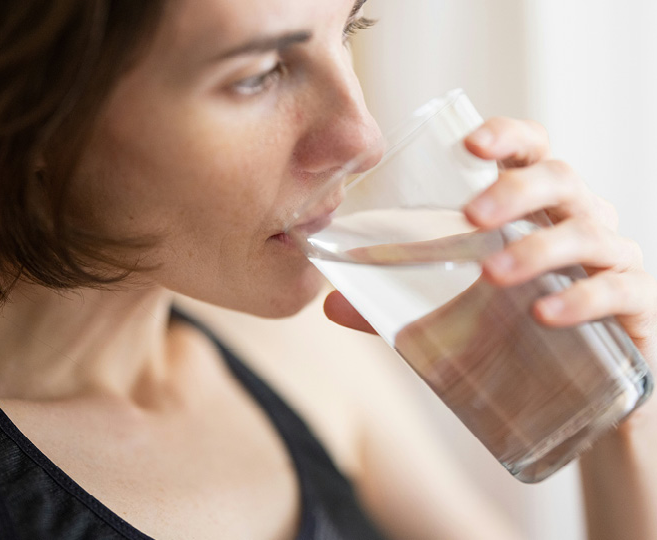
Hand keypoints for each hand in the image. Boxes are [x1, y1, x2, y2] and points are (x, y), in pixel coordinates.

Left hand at [324, 117, 656, 365]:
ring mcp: (611, 262)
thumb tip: (329, 304)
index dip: (507, 137)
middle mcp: (577, 222)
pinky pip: (619, 290)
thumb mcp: (454, 316)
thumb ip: (396, 307)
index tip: (469, 144)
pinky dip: (582, 298)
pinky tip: (545, 315)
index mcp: (534, 210)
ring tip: (493, 276)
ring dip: (539, 249)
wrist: (581, 397)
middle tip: (472, 218)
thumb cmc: (515, 335)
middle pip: (561, 179)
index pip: (530, 152)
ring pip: (588, 231)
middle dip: (516, 191)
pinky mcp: (636, 308)